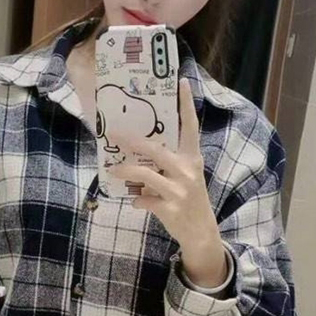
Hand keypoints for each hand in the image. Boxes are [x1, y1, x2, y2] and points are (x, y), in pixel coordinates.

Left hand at [109, 78, 226, 285]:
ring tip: (114, 169)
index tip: (181, 82)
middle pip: (156, 150)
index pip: (190, 126)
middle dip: (132, 140)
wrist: (201, 233)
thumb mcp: (186, 177)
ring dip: (126, 170)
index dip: (186, 104)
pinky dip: (137, 200)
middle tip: (113, 133)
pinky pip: (145, 200)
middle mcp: (187, 171)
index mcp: (192, 159)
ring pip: (145, 174)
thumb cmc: (190, 200)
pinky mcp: (170, 209)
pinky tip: (136, 201)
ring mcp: (179, 191)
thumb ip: (169, 163)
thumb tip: (139, 150)